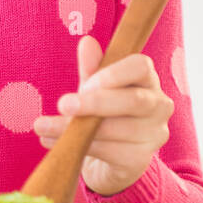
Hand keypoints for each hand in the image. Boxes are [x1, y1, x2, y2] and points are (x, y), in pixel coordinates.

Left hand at [33, 35, 173, 195]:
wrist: (112, 160)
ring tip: (43, 127)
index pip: (141, 66)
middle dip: (96, 103)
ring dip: (75, 128)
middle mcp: (159, 106)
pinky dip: (78, 146)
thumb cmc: (106, 116)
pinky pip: (108, 152)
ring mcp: (154, 134)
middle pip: (134, 101)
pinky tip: (51, 141)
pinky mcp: (140, 160)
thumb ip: (92, 69)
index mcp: (148, 81)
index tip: (86, 83)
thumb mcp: (95, 90)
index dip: (113, 74)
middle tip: (62, 104)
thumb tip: (87, 42)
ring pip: (116, 129)